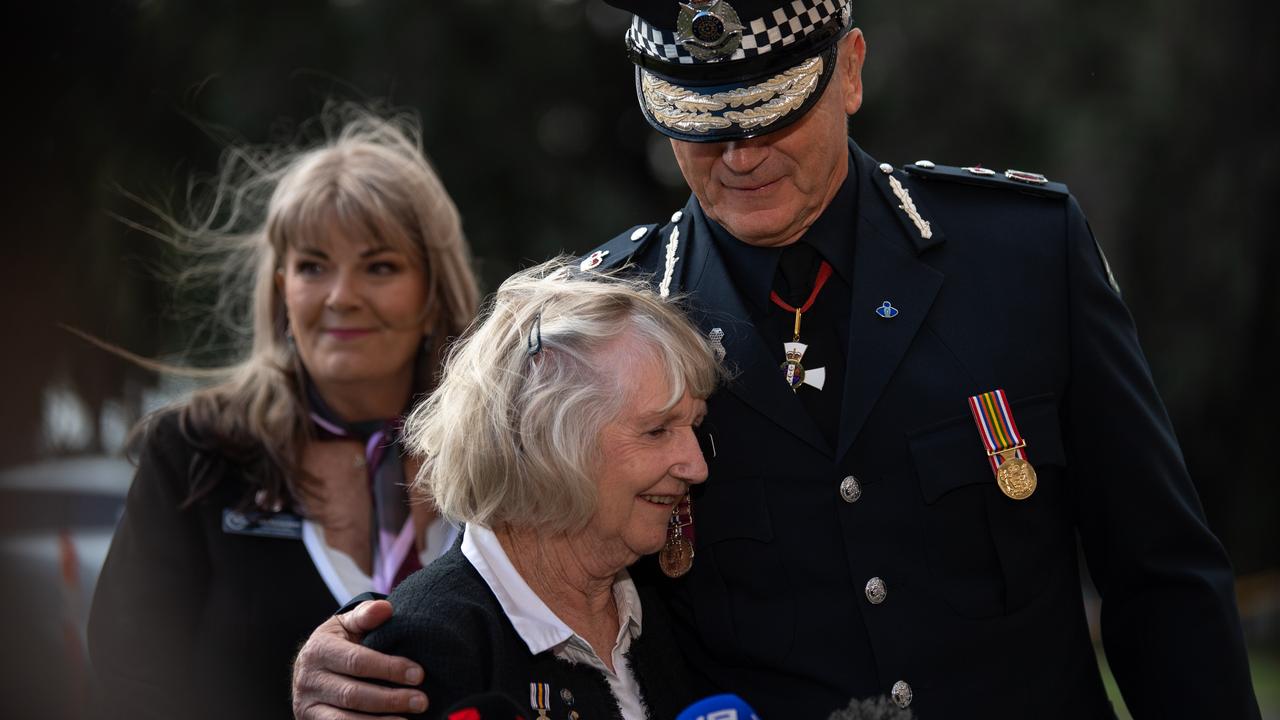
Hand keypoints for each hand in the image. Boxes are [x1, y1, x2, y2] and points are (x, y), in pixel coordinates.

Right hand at [292, 599, 427, 718]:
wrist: (312, 669)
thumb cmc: (339, 643)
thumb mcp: (347, 625)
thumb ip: (366, 615)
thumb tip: (385, 608)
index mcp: (319, 650)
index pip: (357, 661)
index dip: (389, 669)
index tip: (418, 674)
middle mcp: (308, 679)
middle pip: (353, 695)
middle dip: (390, 699)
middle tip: (422, 701)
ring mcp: (307, 705)